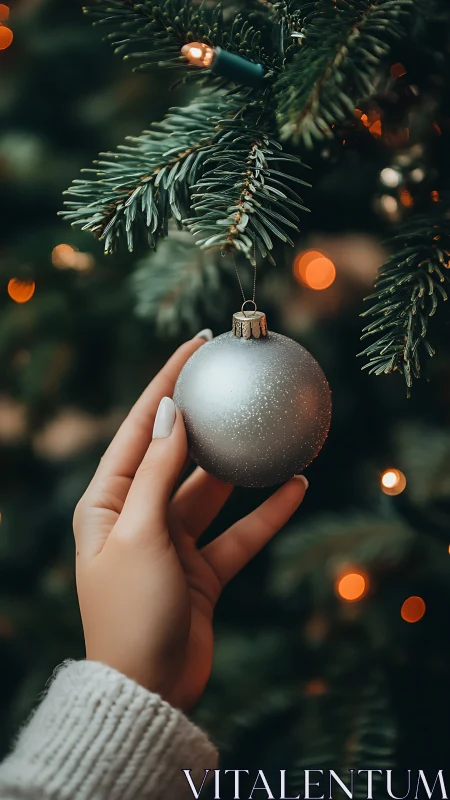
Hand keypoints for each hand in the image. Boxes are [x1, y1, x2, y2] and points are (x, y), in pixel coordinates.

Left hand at [74, 332, 307, 710]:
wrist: (147, 691)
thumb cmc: (128, 611)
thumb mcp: (137, 532)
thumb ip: (156, 472)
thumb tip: (168, 412)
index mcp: (107, 502)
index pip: (138, 429)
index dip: (164, 384)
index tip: (193, 347)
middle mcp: (138, 516)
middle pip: (177, 454)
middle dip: (205, 418)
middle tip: (233, 380)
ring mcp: (172, 543)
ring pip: (212, 493)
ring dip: (242, 468)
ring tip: (272, 432)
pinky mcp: (202, 571)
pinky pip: (238, 533)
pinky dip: (265, 513)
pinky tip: (296, 486)